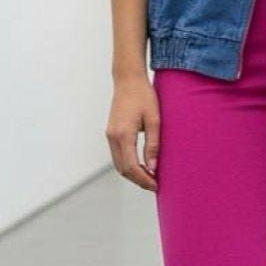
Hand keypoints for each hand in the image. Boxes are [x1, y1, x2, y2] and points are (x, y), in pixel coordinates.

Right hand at [106, 75, 159, 191]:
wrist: (128, 80)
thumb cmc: (144, 96)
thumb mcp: (154, 120)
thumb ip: (153, 145)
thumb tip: (153, 167)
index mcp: (123, 135)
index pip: (131, 167)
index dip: (143, 179)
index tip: (156, 185)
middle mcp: (113, 137)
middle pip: (123, 169)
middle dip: (138, 180)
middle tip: (155, 185)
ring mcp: (110, 135)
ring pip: (118, 164)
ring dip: (132, 174)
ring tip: (149, 177)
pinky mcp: (111, 132)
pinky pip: (118, 155)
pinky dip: (128, 165)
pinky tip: (141, 165)